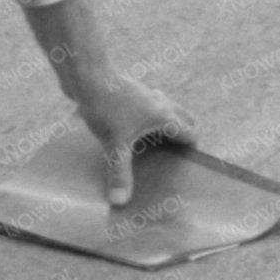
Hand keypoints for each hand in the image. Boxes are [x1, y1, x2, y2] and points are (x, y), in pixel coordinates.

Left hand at [73, 71, 195, 207]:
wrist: (88, 77)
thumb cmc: (106, 107)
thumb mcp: (114, 145)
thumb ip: (119, 173)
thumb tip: (120, 202)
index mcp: (165, 116)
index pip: (190, 134)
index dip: (190, 151)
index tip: (182, 168)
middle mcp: (161, 104)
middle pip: (184, 119)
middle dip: (181, 136)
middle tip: (169, 157)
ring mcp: (147, 96)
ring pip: (167, 110)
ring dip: (164, 126)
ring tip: (150, 146)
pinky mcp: (132, 93)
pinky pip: (149, 107)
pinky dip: (147, 119)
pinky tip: (128, 131)